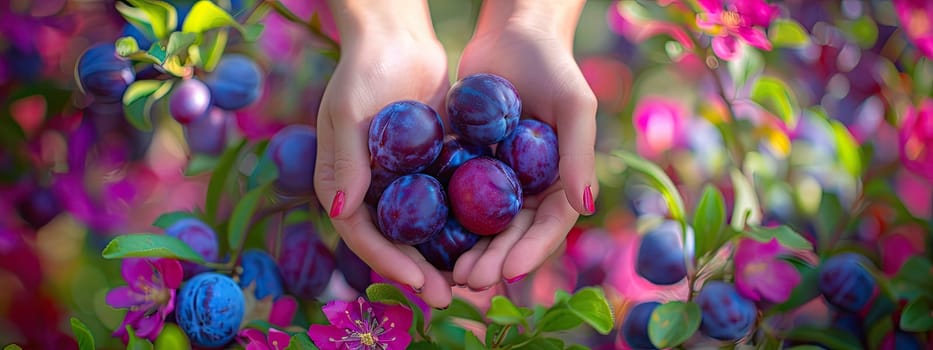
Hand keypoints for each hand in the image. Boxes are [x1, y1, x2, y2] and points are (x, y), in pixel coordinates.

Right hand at [314, 1, 453, 307]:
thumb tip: (339, 213)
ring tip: (474, 280)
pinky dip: (463, 224)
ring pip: (424, 231)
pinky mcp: (431, 168)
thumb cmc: (364, 70)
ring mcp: (403, 181)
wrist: (397, 37)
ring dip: (445, 256)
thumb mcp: (348, 112)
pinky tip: (489, 242)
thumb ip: (344, 162)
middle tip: (451, 296)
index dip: (388, 263)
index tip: (419, 282)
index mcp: (343, 185)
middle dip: (421, 272)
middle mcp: (372, 190)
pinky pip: (447, 204)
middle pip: (395, 242)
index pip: (362, 235)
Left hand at [452, 1, 598, 289]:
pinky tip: (425, 240)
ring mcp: (498, 180)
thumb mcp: (574, 105)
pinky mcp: (467, 166)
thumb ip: (579, 153)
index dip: (531, 253)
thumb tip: (586, 205)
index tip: (506, 271)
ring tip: (447, 272)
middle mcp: (531, 187)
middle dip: (493, 261)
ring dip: (468, 251)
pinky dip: (443, 221)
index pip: (550, 226)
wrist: (512, 34)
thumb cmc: (552, 65)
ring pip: (483, 226)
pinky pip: (455, 198)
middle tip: (467, 280)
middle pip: (514, 235)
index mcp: (562, 181)